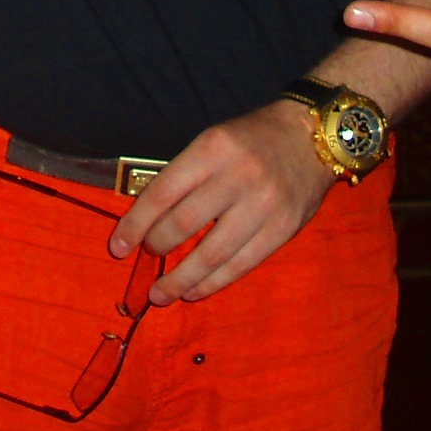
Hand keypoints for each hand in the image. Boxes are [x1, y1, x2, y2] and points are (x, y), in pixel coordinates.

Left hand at [106, 101, 336, 304]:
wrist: (312, 137)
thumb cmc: (252, 139)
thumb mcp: (214, 140)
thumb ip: (186, 175)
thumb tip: (147, 221)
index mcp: (212, 149)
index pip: (163, 192)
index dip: (135, 224)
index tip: (118, 246)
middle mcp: (237, 176)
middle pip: (184, 224)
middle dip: (157, 247)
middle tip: (145, 258)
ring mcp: (262, 205)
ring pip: (211, 253)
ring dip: (181, 279)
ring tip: (161, 294)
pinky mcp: (282, 230)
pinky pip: (240, 265)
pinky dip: (213, 283)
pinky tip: (195, 290)